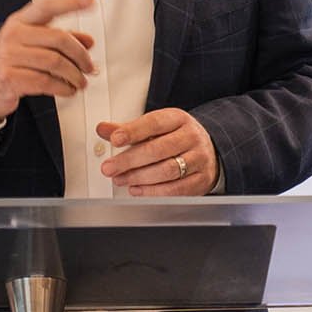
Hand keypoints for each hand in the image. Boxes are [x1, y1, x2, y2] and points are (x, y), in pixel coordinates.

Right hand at [0, 0, 96, 121]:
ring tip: (81, 81)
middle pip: (59, 39)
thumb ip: (60, 39)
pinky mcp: (9, 78)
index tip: (90, 2)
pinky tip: (69, 90)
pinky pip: (46, 82)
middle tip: (89, 66)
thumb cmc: (13, 60)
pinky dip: (63, 88)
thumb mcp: (33, 43)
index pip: (47, 6)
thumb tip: (89, 42)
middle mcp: (13, 35)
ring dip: (75, 75)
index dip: (70, 3)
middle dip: (80, 55)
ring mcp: (9, 56)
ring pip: (55, 62)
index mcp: (19, 21)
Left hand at [97, 109, 217, 195]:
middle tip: (110, 167)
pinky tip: (137, 189)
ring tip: (121, 179)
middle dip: (130, 160)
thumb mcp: (156, 128)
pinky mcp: (201, 180)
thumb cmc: (177, 138)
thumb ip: (129, 130)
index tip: (115, 139)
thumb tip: (103, 129)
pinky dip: (153, 192)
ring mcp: (199, 159)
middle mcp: (191, 137)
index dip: (133, 131)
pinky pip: (176, 189)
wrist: (209, 151)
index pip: (154, 123)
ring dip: (139, 177)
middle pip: (158, 149)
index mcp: (178, 119)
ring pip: (167, 170)